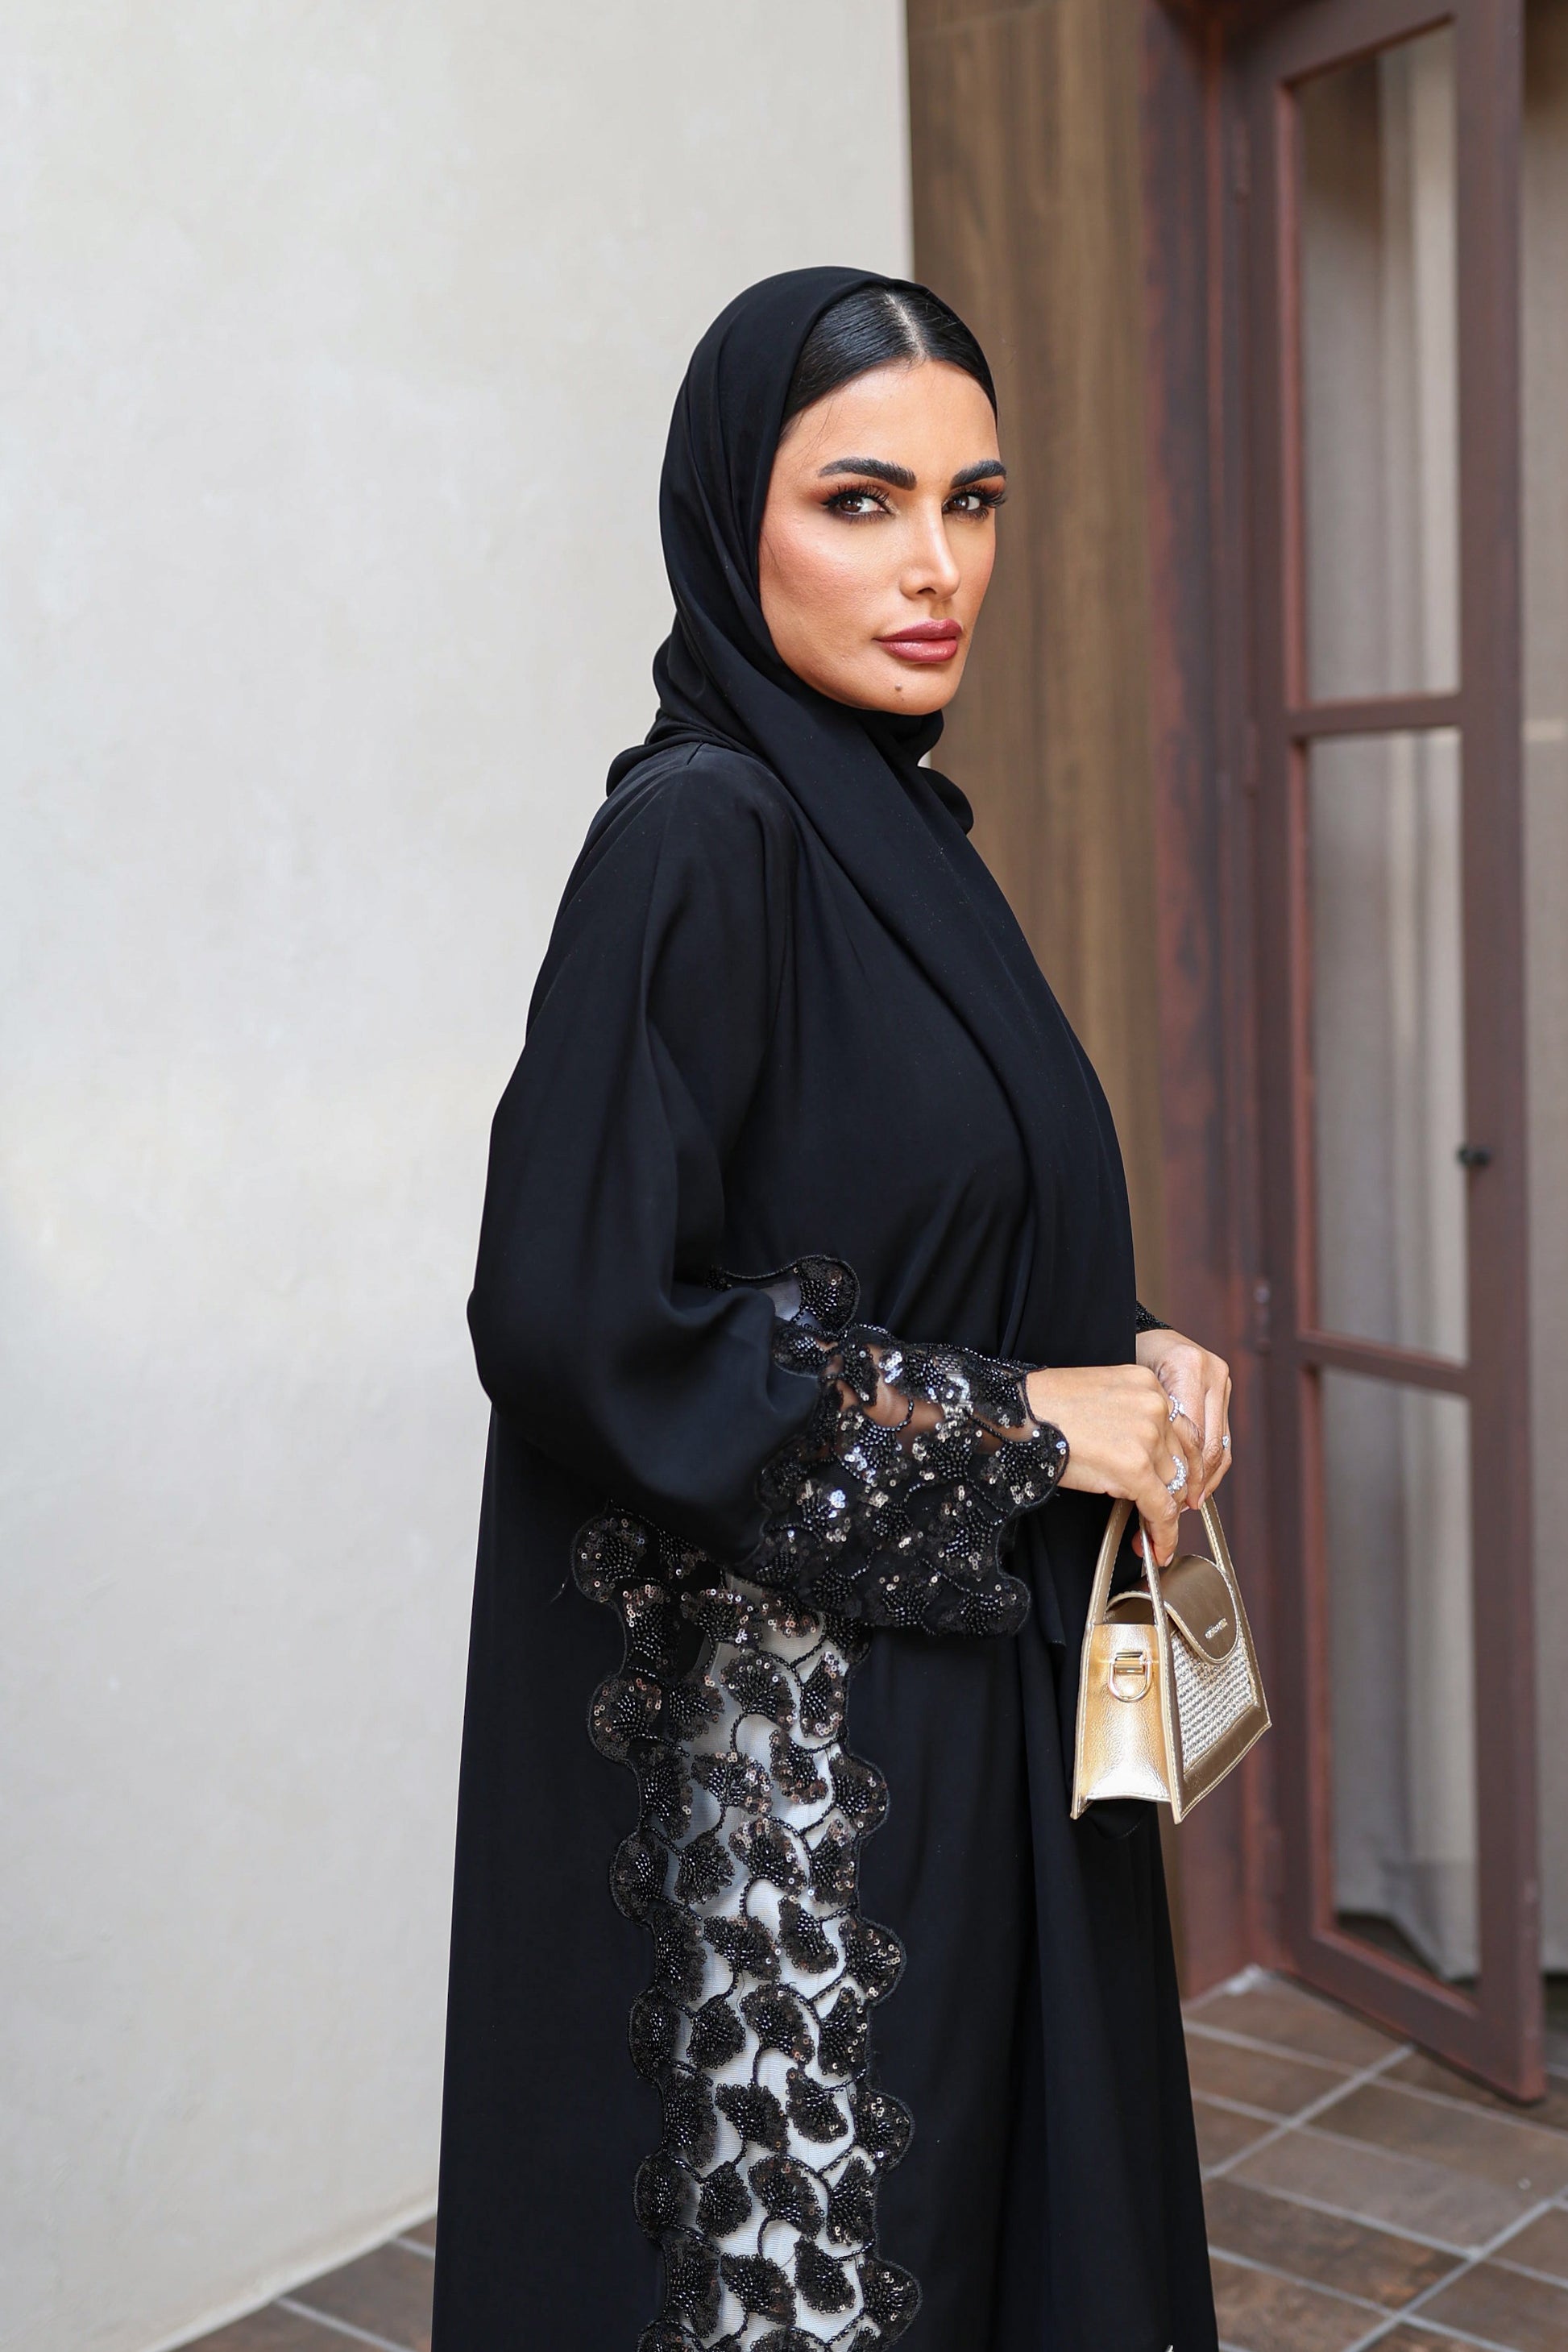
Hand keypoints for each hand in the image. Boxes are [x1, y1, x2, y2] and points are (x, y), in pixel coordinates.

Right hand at [1021, 1362, 1204, 1565]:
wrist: (1017, 1414)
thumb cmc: (1044, 1406)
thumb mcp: (1102, 1399)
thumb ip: (1132, 1420)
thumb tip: (1148, 1460)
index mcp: (1148, 1384)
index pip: (1180, 1431)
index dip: (1183, 1465)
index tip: (1181, 1486)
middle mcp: (1156, 1406)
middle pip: (1181, 1459)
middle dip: (1177, 1491)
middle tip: (1169, 1515)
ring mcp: (1148, 1436)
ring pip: (1173, 1487)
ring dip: (1166, 1515)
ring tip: (1155, 1536)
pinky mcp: (1135, 1467)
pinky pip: (1161, 1509)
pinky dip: (1163, 1534)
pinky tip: (1158, 1548)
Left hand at [1134, 1327, 1232, 1507]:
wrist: (1141, 1335)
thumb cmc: (1124, 1364)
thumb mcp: (1129, 1393)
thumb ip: (1147, 1427)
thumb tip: (1154, 1480)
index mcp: (1186, 1368)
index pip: (1192, 1435)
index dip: (1185, 1473)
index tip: (1174, 1500)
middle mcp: (1210, 1371)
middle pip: (1210, 1442)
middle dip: (1199, 1480)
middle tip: (1185, 1505)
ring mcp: (1221, 1377)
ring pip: (1221, 1441)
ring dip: (1208, 1475)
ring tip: (1193, 1498)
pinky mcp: (1224, 1385)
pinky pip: (1221, 1433)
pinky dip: (1211, 1460)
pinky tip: (1200, 1479)